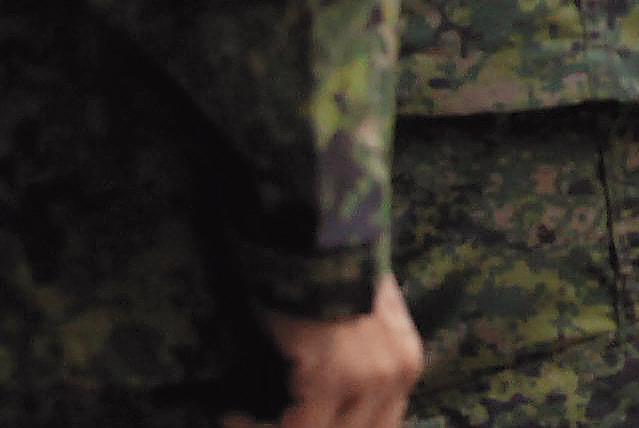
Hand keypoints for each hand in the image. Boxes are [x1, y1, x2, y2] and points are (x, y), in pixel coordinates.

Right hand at [225, 274, 421, 427]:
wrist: (313, 231)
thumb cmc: (324, 267)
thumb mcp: (357, 315)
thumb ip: (355, 362)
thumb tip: (314, 397)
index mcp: (406, 362)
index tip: (288, 422)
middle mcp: (396, 375)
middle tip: (268, 424)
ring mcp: (369, 378)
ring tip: (241, 421)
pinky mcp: (333, 376)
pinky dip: (256, 427)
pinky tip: (232, 416)